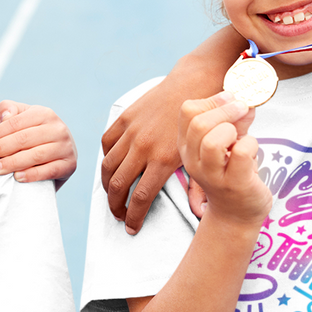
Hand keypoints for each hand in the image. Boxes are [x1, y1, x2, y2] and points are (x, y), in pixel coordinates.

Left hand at [0, 101, 76, 184]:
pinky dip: (32, 174)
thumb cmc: (34, 134)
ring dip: (12, 162)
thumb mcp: (23, 118)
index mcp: (44, 114)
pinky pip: (49, 171)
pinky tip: (17, 178)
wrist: (61, 153)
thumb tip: (5, 116)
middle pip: (23, 139)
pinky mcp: (69, 165)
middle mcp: (58, 128)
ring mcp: (65, 147)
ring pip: (35, 155)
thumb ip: (10, 110)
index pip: (15, 123)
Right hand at [101, 79, 189, 233]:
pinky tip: (112, 166)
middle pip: (119, 185)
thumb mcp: (204, 155)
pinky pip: (107, 143)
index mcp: (163, 159)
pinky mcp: (126, 118)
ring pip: (108, 166)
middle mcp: (143, 147)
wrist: (196, 84)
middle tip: (119, 215)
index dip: (134, 216)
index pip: (141, 197)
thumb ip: (198, 185)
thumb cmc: (205, 121)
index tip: (131, 227)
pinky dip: (106, 157)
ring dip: (107, 186)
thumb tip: (199, 212)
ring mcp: (132, 131)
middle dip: (116, 206)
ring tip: (113, 195)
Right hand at [178, 92, 271, 226]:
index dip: (213, 100)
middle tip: (243, 110)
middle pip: (199, 123)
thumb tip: (247, 100)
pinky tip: (251, 152)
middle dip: (227, 110)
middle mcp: (194, 161)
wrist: (236, 215)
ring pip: (213, 140)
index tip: (230, 101)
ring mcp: (212, 174)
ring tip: (240, 137)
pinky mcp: (234, 183)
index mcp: (188, 146)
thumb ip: (236, 120)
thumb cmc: (232, 173)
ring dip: (233, 130)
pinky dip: (251, 144)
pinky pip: (242, 152)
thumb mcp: (230, 142)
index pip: (188, 111)